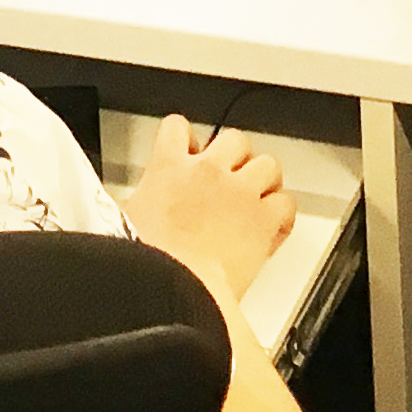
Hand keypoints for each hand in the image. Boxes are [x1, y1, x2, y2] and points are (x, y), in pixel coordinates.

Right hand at [126, 116, 295, 300]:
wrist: (177, 284)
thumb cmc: (149, 257)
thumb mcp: (124, 217)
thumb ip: (134, 202)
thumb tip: (124, 212)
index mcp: (168, 166)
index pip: (177, 127)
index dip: (185, 137)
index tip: (190, 149)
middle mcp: (208, 171)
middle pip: (234, 139)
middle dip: (235, 156)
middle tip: (231, 176)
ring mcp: (240, 193)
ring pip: (268, 164)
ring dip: (264, 178)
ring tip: (258, 195)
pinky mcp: (264, 219)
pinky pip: (286, 202)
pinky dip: (282, 212)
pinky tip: (273, 224)